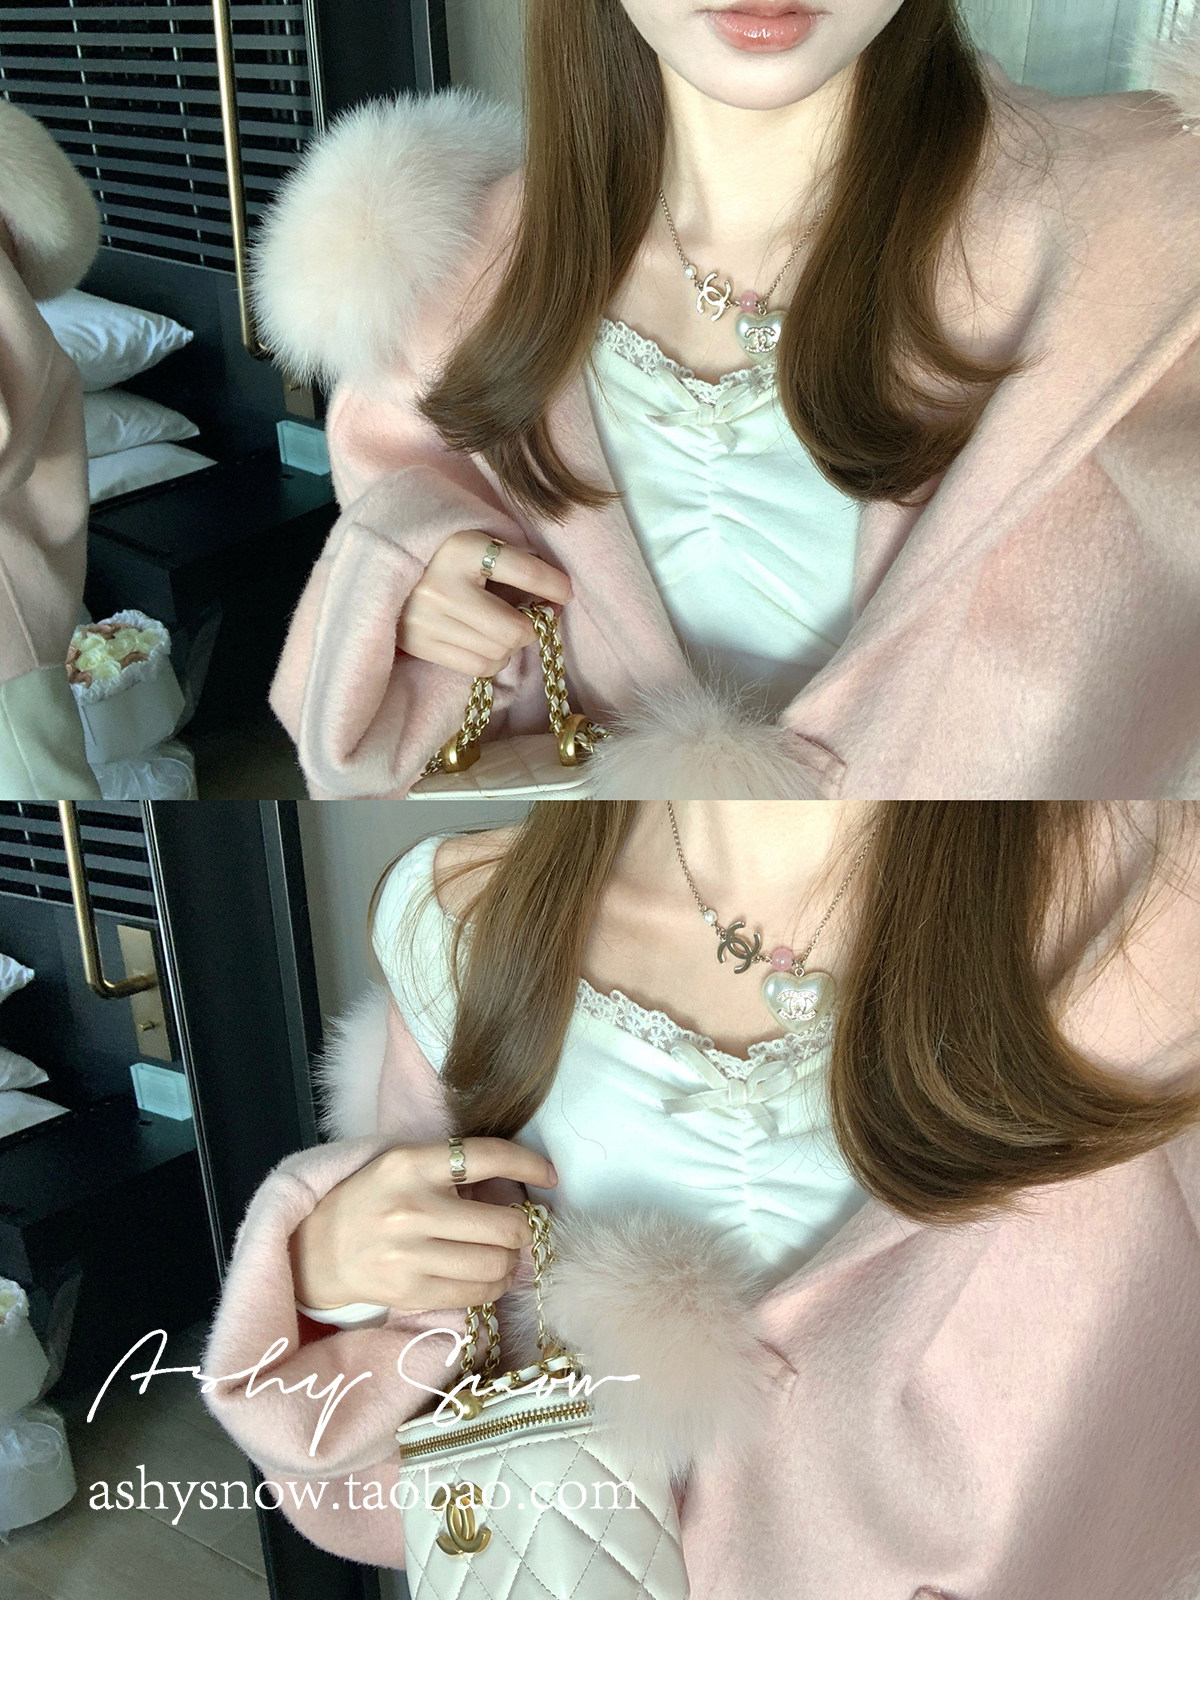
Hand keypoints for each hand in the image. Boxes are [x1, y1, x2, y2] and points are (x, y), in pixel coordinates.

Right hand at [289, 1137, 557, 1313]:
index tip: (550, 1176)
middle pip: (504, 1225)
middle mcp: (413, 1208)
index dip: (529, 1165)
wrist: (315, 1249)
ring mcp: (410, 1254)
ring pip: (496, 1264)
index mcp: (412, 1164)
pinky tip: (486, 1276)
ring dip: (511, 1263)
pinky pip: (475, 1293)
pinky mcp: (409, 1291)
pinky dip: (493, 1286)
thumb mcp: (402, 1166)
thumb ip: (450, 1167)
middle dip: (524, 1230)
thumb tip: (518, 1185)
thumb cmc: (370, 1200)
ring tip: (503, 1255)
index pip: (488, 1156)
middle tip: (520, 1229)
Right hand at [396, 529, 572, 676]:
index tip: (565, 593)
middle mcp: (443, 588)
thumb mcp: (477, 542)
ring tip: (501, 628)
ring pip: (499, 653)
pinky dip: (494, 660)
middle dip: (530, 627)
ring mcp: (429, 621)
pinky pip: (479, 668)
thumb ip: (515, 563)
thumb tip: (558, 599)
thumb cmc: (443, 552)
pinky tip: (487, 643)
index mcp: (461, 549)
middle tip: (528, 617)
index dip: (553, 585)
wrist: (383, 564)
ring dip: (510, 645)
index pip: (523, 570)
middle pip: (514, 630)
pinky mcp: (420, 644)